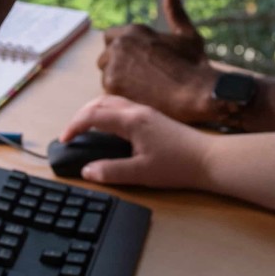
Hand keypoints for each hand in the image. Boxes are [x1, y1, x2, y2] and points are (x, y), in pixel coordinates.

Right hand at [57, 94, 213, 188]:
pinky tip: (110, 130)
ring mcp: (147, 113)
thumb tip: (87, 171)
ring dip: (95, 112)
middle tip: (71, 133)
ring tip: (86, 130)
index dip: (74, 126)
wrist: (210, 159)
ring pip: (113, 102)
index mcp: (131, 121)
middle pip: (101, 101)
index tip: (64, 140)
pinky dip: (108, 114)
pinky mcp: (154, 118)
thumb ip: (111, 171)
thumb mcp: (141, 173)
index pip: (93, 116)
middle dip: (81, 114)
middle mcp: (138, 111)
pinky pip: (123, 108)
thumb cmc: (178, 165)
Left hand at [98, 0, 220, 123]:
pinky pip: (107, 89)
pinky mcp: (113, 85)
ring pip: (105, 73)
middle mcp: (120, 44)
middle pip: (105, 55)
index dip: (120, 48)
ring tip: (138, 87)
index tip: (132, 59)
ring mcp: (114, 65)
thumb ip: (175, 11)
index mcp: (134, 30)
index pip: (110, 36)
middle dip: (116, 64)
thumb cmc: (194, 64)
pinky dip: (119, 93)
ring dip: (117, 79)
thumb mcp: (186, 34)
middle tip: (136, 76)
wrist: (195, 93)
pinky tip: (137, 96)